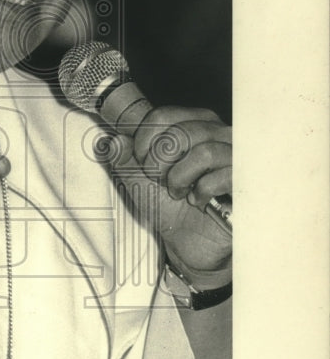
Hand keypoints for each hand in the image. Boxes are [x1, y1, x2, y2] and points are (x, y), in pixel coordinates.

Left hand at [103, 106, 231, 286]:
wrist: (187, 242)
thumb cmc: (168, 205)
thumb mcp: (136, 180)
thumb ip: (122, 157)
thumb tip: (113, 140)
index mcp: (190, 124)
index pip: (163, 115)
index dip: (145, 141)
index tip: (142, 162)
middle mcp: (216, 133)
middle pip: (182, 132)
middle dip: (161, 162)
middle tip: (161, 180)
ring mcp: (235, 155)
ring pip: (204, 152)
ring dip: (180, 178)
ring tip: (179, 192)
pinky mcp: (246, 180)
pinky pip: (222, 175)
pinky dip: (202, 191)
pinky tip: (199, 201)